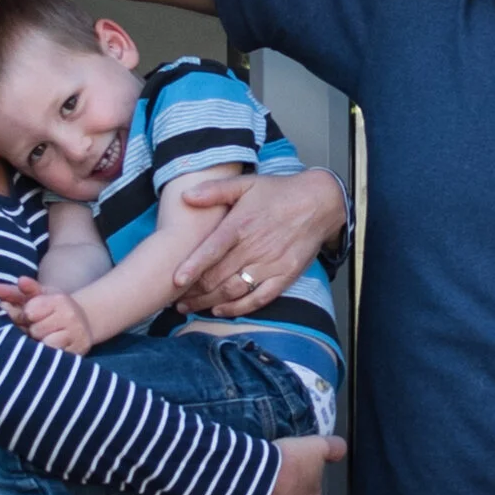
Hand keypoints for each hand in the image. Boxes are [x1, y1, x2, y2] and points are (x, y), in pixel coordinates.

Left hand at [0, 279, 93, 353]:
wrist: (82, 323)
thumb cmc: (52, 308)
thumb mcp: (34, 296)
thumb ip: (11, 291)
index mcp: (59, 300)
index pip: (30, 312)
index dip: (26, 316)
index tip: (31, 316)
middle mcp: (71, 316)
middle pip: (35, 330)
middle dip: (32, 331)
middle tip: (39, 328)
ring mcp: (76, 336)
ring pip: (44, 345)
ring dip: (39, 344)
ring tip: (46, 339)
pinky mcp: (77, 353)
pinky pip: (53, 357)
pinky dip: (47, 356)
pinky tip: (50, 350)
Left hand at [171, 166, 345, 316]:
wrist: (319, 202)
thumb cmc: (279, 192)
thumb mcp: (246, 183)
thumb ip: (215, 190)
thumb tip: (186, 195)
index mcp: (241, 225)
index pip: (212, 250)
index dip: (192, 267)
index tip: (175, 281)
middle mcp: (254, 247)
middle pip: (218, 276)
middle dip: (193, 291)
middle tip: (174, 299)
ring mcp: (271, 264)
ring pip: (234, 291)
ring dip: (209, 302)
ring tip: (190, 308)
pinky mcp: (285, 276)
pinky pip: (258, 299)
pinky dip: (238, 308)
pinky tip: (220, 311)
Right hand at [246, 434, 344, 494]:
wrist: (249, 481)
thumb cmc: (284, 465)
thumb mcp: (315, 446)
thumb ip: (332, 448)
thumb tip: (340, 448)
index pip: (309, 487)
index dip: (298, 475)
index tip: (286, 465)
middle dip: (281, 493)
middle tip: (268, 477)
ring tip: (250, 490)